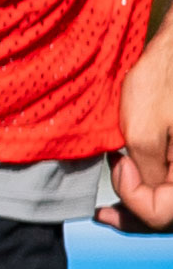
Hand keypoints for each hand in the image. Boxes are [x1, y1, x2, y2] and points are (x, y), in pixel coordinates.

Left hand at [116, 27, 172, 229]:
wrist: (172, 51)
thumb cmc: (162, 82)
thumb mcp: (143, 133)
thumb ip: (142, 174)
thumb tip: (137, 196)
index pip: (163, 214)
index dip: (134, 200)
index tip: (119, 167)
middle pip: (168, 215)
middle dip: (135, 216)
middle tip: (102, 214)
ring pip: (168, 202)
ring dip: (139, 206)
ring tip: (109, 209)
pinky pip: (169, 183)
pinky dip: (147, 188)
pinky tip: (126, 183)